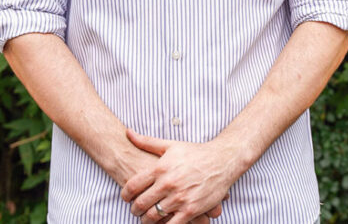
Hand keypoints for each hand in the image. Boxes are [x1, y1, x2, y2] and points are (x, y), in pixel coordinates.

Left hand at [121, 128, 237, 223]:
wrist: (222, 161)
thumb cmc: (195, 152)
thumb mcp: (170, 145)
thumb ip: (147, 142)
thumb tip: (128, 133)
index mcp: (160, 168)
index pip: (133, 185)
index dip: (125, 194)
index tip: (126, 198)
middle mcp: (168, 184)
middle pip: (140, 204)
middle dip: (134, 210)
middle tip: (135, 210)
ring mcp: (179, 198)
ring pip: (153, 216)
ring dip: (147, 220)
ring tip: (147, 218)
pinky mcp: (191, 210)